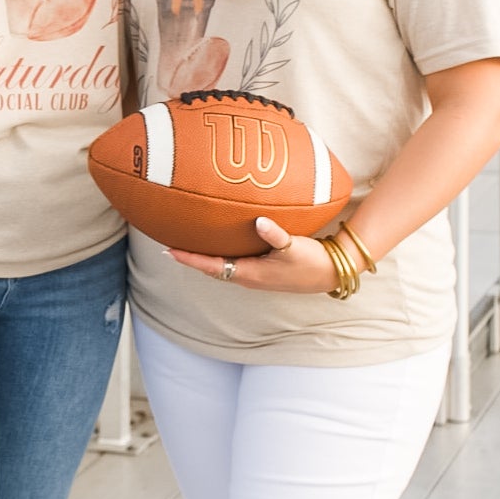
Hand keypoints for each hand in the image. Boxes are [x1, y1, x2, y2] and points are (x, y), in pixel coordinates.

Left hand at [167, 217, 338, 292]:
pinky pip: (233, 261)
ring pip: (221, 265)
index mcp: (249, 273)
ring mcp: (254, 275)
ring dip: (204, 256)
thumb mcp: (293, 247)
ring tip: (187, 242)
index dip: (190, 258)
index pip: (211, 266)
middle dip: (191, 257)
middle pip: (210, 267)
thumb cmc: (310, 261)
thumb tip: (259, 222)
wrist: (330, 273)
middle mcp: (247, 276)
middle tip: (170, 244)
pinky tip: (220, 241)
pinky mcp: (262, 270)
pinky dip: (221, 253)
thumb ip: (275, 235)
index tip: (170, 250)